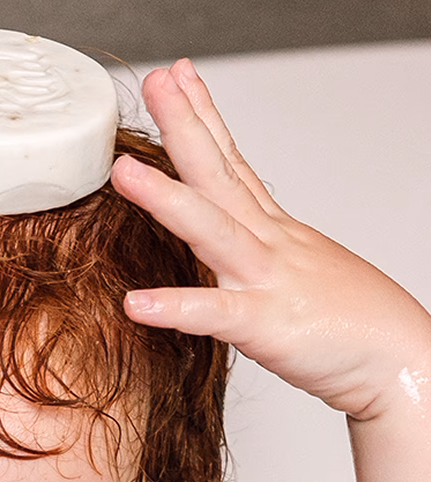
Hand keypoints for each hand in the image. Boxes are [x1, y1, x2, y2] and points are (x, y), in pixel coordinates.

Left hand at [111, 60, 430, 421]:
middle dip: (185, 126)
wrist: (399, 362)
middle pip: (220, 175)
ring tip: (123, 172)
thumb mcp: (297, 272)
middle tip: (155, 83)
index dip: (204, 118)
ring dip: (166, 198)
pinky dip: (174, 308)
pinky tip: (136, 303)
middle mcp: (269, 244)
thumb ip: (257, 253)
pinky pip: (213, 314)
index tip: (179, 78)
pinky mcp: (264, 325)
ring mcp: (265, 280)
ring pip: (212, 229)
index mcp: (274, 231)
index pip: (233, 163)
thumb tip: (231, 241)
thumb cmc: (349, 325)